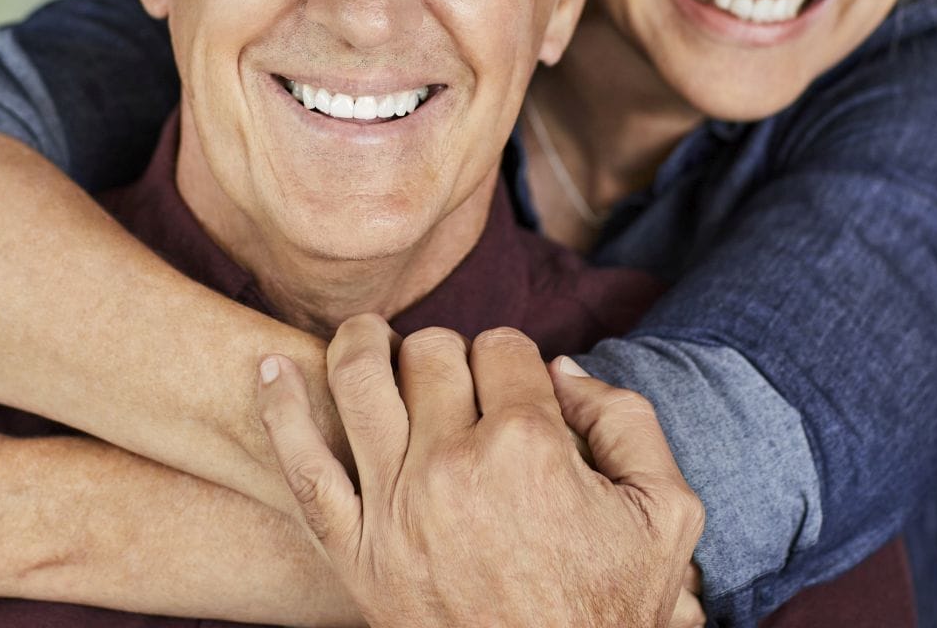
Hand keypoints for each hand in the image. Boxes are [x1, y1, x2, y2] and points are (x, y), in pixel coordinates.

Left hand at [256, 316, 704, 627]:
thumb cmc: (611, 609)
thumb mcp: (666, 514)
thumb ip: (628, 421)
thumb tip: (565, 369)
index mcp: (529, 446)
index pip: (504, 348)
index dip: (514, 358)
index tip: (517, 385)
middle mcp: (452, 464)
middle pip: (432, 353)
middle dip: (448, 352)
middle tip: (457, 380)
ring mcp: (394, 506)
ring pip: (361, 381)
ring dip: (362, 343)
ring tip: (368, 336)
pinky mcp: (354, 550)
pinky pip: (302, 467)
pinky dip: (280, 412)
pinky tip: (271, 371)